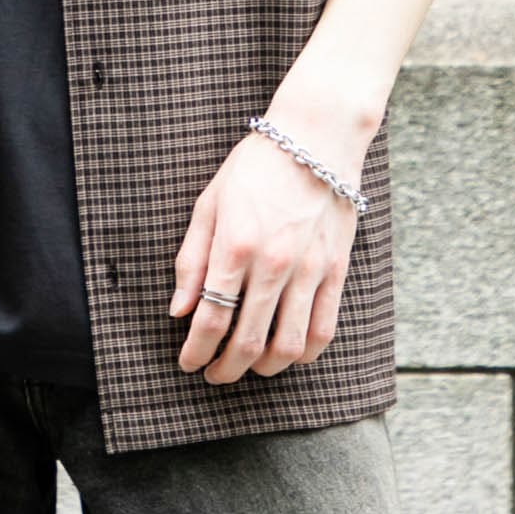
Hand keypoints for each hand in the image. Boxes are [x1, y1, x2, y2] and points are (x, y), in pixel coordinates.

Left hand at [169, 112, 367, 384]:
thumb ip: (192, 258)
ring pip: (287, 346)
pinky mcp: (335, 271)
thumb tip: (178, 309)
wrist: (314, 138)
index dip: (196, 351)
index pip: (211, 320)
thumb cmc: (254, 167)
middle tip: (213, 374)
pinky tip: (287, 353)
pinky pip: (322, 330)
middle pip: (247, 341)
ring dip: (263, 367)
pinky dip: (304, 353)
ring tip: (247, 365)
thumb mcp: (210, 203)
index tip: (188, 362)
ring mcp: (309, 271)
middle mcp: (273, 264)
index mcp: (235, 246)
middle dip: (225, 369)